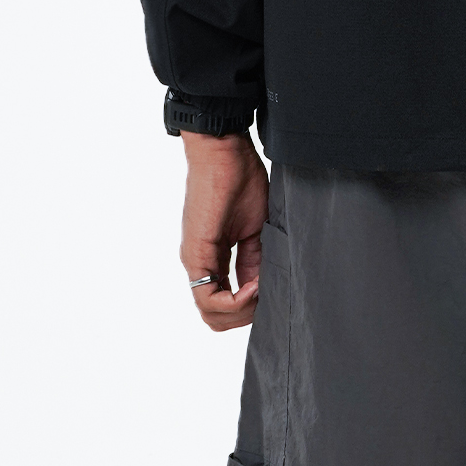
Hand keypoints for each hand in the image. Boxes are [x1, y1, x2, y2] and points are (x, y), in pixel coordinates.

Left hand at [180, 130, 269, 331]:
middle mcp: (199, 263)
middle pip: (215, 316)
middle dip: (245, 315)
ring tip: (262, 289)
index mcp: (212, 257)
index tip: (270, 289)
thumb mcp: (254, 227)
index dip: (249, 307)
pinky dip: (234, 300)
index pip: (224, 303)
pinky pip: (208, 296)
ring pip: (209, 312)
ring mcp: (195, 259)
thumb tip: (259, 287)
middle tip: (267, 295)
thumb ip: (253, 260)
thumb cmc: (239, 178)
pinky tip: (254, 285)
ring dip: (241, 311)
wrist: (224, 149)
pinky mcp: (196, 252)